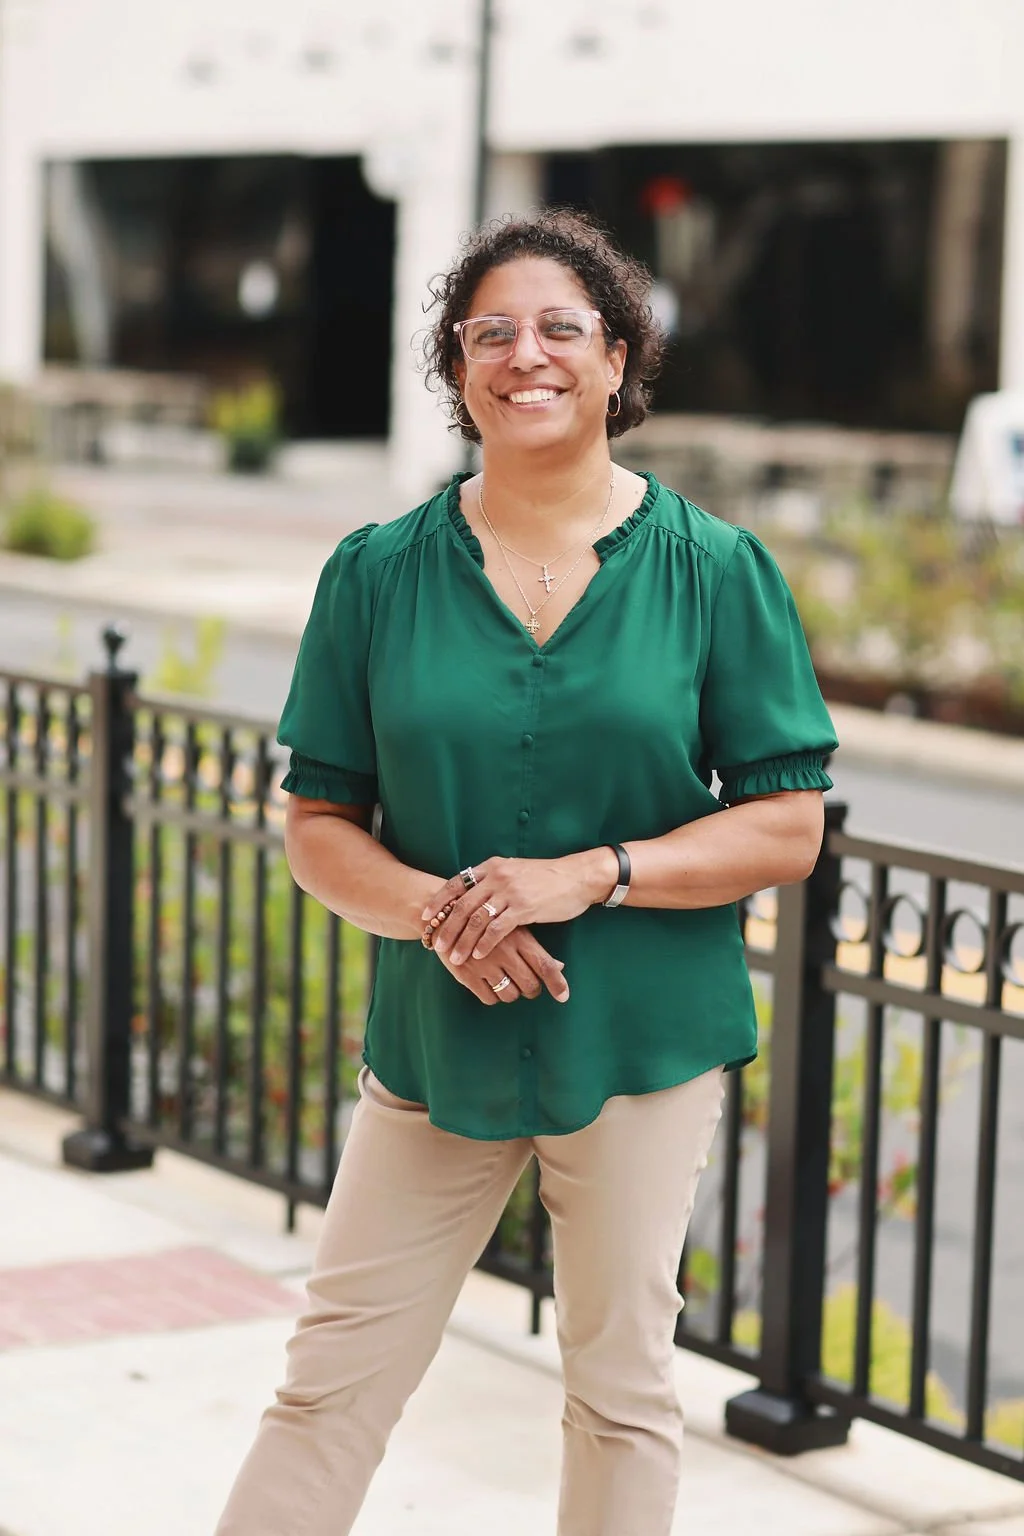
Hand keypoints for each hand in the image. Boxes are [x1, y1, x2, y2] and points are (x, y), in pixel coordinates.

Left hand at [422, 850, 617, 964]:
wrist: (576, 877)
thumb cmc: (546, 877)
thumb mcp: (515, 871)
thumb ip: (494, 880)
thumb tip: (474, 894)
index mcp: (491, 867)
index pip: (456, 883)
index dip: (438, 902)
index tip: (425, 917)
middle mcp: (497, 877)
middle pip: (462, 905)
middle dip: (446, 927)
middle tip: (436, 944)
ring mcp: (510, 892)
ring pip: (477, 920)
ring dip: (463, 941)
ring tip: (454, 958)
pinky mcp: (524, 908)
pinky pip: (497, 929)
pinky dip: (485, 944)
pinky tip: (478, 955)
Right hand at [431, 927, 569, 1005]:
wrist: (448, 914)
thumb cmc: (487, 921)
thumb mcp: (514, 928)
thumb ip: (535, 949)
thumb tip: (559, 967)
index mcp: (519, 938)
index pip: (545, 965)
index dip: (557, 983)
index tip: (563, 997)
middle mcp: (505, 952)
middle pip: (530, 985)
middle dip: (531, 989)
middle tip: (527, 984)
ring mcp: (485, 965)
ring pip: (510, 995)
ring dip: (512, 992)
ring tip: (507, 981)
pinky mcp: (467, 975)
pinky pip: (489, 998)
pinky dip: (494, 995)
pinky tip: (491, 984)